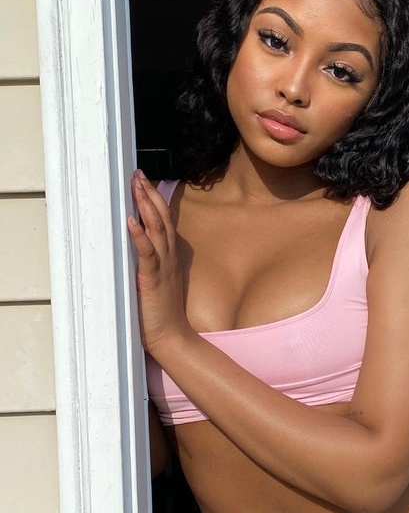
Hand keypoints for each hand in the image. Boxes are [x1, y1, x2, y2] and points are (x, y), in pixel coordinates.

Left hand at [127, 170, 190, 354]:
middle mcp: (170, 258)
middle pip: (162, 219)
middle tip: (138, 175)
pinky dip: (139, 235)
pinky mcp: (153, 279)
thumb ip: (151, 265)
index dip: (156, 201)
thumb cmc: (162, 314)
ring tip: (137, 187)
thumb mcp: (158, 282)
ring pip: (157, 229)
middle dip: (150, 194)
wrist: (173, 337)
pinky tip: (131, 220)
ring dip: (146, 206)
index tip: (145, 183)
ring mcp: (163, 267)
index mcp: (171, 258)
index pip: (165, 223)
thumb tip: (135, 249)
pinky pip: (147, 253)